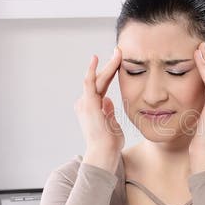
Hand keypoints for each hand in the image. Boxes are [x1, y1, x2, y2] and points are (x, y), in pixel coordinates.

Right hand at [75, 48, 124, 172]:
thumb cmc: (109, 143)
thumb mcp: (111, 124)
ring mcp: (86, 103)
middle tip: (118, 51)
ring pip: (97, 79)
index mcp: (92, 107)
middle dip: (109, 65)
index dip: (109, 73)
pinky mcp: (88, 104)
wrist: (104, 154)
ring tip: (117, 53)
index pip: (102, 85)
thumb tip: (108, 101)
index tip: (118, 61)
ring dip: (107, 65)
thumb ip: (108, 112)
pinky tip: (95, 59)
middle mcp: (86, 103)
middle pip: (99, 79)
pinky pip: (89, 83)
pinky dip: (92, 70)